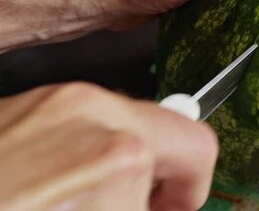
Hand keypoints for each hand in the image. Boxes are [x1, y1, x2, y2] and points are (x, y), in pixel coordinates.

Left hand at [0, 82, 216, 210]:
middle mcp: (90, 111)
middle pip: (174, 131)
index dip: (190, 196)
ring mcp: (55, 101)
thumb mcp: (99, 208)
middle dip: (164, 178)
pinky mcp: (28, 102)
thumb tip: (151, 199)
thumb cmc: (17, 201)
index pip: (198, 152)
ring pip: (130, 124)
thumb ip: (134, 199)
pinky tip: (52, 188)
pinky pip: (86, 120)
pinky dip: (85, 154)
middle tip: (135, 207)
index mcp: (118, 154)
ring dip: (123, 167)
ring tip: (83, 200)